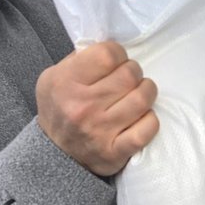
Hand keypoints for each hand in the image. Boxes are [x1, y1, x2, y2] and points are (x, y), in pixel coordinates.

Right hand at [36, 41, 157, 176]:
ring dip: (147, 91)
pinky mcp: (115, 152)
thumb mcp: (53, 77)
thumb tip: (110, 50)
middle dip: (134, 71)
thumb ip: (78, 60)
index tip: (116, 60)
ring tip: (140, 92)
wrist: (55, 153)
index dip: (118, 53)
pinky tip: (143, 116)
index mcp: (66, 82)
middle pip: (129, 75)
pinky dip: (150, 120)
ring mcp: (101, 131)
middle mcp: (83, 106)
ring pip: (142, 99)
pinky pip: (147, 129)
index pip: (107, 54)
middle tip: (130, 77)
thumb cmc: (59, 108)